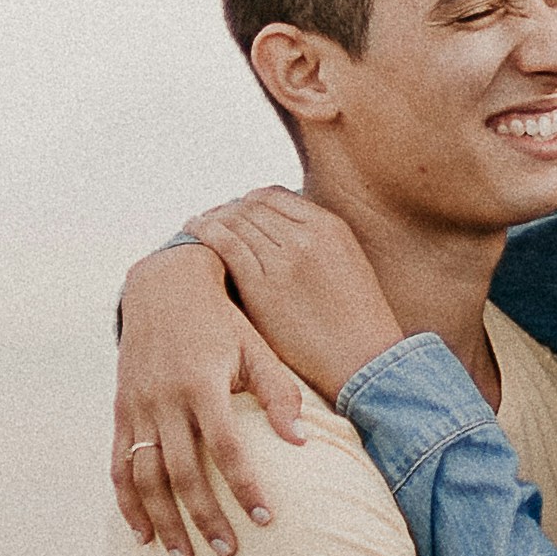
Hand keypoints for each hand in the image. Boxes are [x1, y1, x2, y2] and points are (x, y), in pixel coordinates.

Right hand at [112, 242, 313, 555]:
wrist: (163, 287)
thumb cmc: (222, 321)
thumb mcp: (257, 347)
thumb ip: (279, 393)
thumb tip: (302, 444)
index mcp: (202, 382)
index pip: (225, 447)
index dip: (245, 486)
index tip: (264, 519)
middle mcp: (165, 398)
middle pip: (182, 472)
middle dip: (204, 517)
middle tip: (227, 552)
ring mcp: (138, 407)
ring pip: (145, 476)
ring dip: (163, 521)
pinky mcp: (122, 411)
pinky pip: (119, 465)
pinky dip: (128, 503)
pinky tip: (143, 535)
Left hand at [186, 191, 414, 407]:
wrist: (364, 360)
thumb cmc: (356, 324)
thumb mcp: (347, 266)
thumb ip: (317, 244)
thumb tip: (284, 236)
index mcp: (330, 226)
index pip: (275, 196)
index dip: (249, 202)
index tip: (235, 213)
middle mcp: (307, 235)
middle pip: (252, 205)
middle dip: (228, 209)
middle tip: (210, 218)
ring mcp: (284, 258)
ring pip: (236, 220)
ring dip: (212, 218)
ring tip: (195, 225)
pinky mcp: (263, 285)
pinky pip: (225, 244)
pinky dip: (204, 232)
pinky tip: (192, 232)